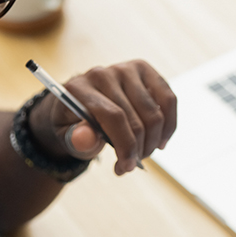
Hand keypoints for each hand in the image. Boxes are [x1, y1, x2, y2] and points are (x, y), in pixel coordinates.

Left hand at [28, 60, 177, 173]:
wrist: (78, 102)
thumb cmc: (73, 123)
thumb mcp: (66, 136)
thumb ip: (76, 139)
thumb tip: (87, 139)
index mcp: (79, 88)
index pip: (113, 116)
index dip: (125, 145)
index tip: (128, 167)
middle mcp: (103, 73)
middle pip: (135, 118)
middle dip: (138, 149)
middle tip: (132, 165)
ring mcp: (125, 69)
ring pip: (154, 112)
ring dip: (153, 141)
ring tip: (143, 154)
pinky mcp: (144, 70)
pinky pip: (168, 99)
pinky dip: (169, 124)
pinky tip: (160, 140)